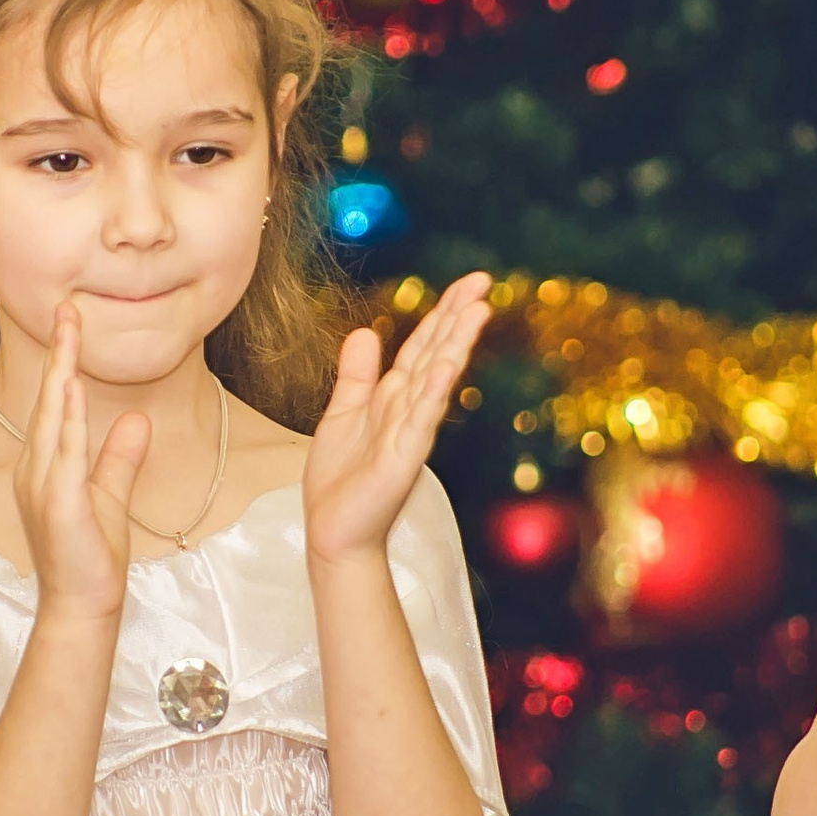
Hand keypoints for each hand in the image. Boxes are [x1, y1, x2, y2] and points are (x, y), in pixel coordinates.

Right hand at [13, 302, 149, 621]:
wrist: (81, 608)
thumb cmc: (91, 558)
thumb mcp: (111, 497)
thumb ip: (119, 457)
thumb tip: (135, 418)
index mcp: (44, 466)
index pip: (53, 404)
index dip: (62, 362)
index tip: (72, 323)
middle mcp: (35, 470)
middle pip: (47, 400)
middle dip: (58, 353)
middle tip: (67, 308)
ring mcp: (43, 487)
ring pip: (51, 418)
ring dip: (59, 373)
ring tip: (69, 332)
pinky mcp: (59, 505)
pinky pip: (64, 453)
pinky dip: (66, 418)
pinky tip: (69, 388)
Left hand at [304, 272, 491, 565]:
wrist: (334, 533)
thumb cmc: (340, 481)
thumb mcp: (343, 413)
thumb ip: (357, 375)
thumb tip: (364, 331)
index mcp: (394, 397)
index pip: (423, 345)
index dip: (443, 312)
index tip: (468, 282)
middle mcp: (408, 410)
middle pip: (436, 353)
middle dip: (458, 317)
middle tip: (482, 282)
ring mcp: (410, 432)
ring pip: (436, 379)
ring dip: (455, 344)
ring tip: (476, 311)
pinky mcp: (403, 457)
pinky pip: (421, 418)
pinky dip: (434, 391)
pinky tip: (447, 365)